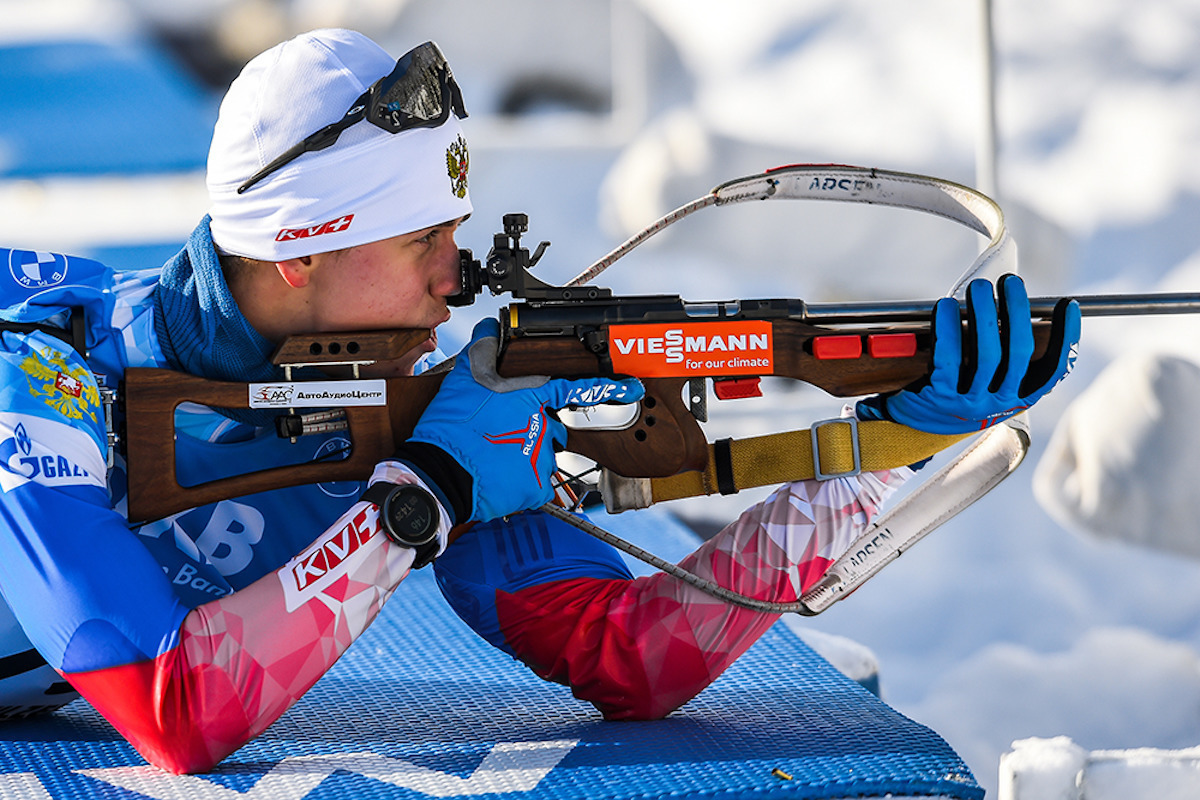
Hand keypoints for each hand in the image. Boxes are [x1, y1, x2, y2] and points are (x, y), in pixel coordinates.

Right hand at [395, 318, 643, 522]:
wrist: (440, 473)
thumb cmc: (452, 427)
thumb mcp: (463, 377)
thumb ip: (484, 349)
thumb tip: (491, 328)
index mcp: (531, 397)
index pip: (576, 389)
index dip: (606, 388)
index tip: (631, 388)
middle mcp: (543, 426)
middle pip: (552, 426)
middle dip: (534, 429)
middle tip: (503, 434)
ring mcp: (541, 457)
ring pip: (544, 453)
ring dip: (525, 454)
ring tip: (496, 455)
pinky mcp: (536, 485)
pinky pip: (538, 481)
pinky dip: (522, 481)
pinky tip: (500, 476)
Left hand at [857, 275, 1079, 433]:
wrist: (914, 424)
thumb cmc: (956, 390)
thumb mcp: (988, 382)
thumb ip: (1005, 355)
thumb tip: (1012, 304)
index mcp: (1019, 398)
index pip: (1053, 370)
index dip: (1066, 337)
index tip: (1066, 304)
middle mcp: (1000, 404)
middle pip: (1019, 354)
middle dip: (1017, 312)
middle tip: (1010, 282)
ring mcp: (972, 403)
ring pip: (988, 355)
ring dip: (984, 314)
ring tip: (979, 287)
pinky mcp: (942, 398)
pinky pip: (949, 359)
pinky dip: (949, 329)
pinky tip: (947, 307)